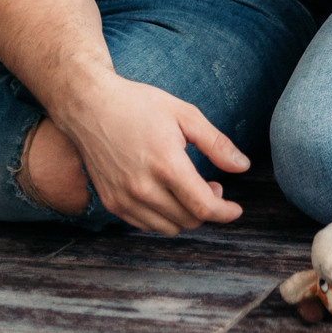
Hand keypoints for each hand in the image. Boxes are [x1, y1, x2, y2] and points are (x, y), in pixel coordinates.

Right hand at [58, 74, 249, 234]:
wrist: (89, 106)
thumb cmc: (138, 105)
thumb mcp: (185, 114)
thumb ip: (216, 143)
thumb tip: (242, 166)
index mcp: (167, 166)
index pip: (204, 207)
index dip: (225, 213)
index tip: (235, 210)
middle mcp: (144, 189)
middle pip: (189, 221)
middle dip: (207, 208)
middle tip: (210, 186)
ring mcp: (124, 199)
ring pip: (168, 228)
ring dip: (185, 215)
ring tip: (187, 189)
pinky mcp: (111, 202)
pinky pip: (145, 225)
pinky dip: (162, 217)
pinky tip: (165, 194)